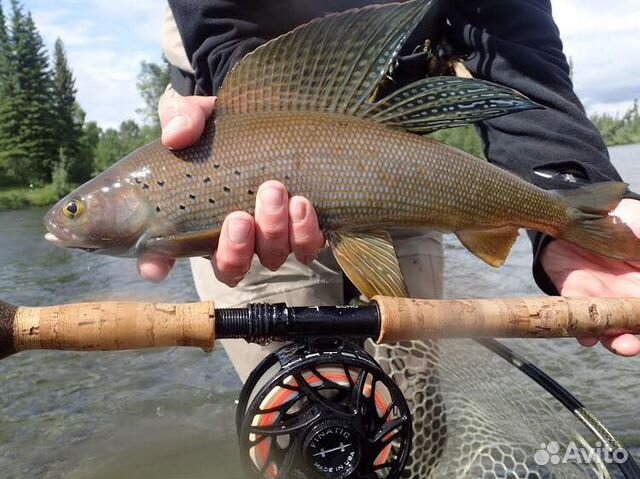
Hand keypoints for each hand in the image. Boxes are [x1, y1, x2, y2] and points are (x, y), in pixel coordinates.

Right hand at [137, 90, 324, 285]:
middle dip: (236, 247)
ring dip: (272, 233)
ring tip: (276, 194)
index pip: (165, 256)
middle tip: (239, 216)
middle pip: (230, 265)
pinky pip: (307, 247)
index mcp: (194, 219)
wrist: (269, 120)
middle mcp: (231, 238)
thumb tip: (176, 136)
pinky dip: (305, 232)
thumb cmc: (224, 127)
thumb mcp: (198, 115)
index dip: (158, 265)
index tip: (156, 267)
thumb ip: (182, 118)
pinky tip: (302, 204)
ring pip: (270, 259)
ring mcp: (268, 238)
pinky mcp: (301, 231)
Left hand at [541, 198, 639, 356]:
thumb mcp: (632, 217)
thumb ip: (639, 227)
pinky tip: (587, 338)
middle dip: (638, 335)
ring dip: (618, 340)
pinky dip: (583, 330)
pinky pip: (578, 315)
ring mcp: (601, 297)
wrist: (568, 215)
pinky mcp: (574, 294)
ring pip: (612, 326)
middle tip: (636, 343)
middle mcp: (627, 293)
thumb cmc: (612, 217)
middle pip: (637, 321)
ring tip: (624, 346)